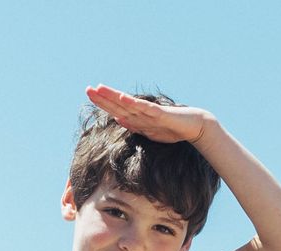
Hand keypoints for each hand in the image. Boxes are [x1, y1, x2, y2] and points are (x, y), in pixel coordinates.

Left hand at [86, 84, 210, 145]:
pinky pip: (145, 108)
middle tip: (87, 89)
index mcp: (137, 116)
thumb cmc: (171, 129)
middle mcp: (141, 111)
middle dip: (103, 97)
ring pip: (128, 103)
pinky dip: (133, 103)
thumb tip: (118, 118)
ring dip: (114, 96)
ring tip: (100, 89)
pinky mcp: (160, 114)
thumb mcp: (148, 131)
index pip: (116, 108)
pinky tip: (123, 98)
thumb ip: (133, 124)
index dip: (103, 103)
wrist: (193, 127)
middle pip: (118, 104)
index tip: (89, 95)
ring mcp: (150, 112)